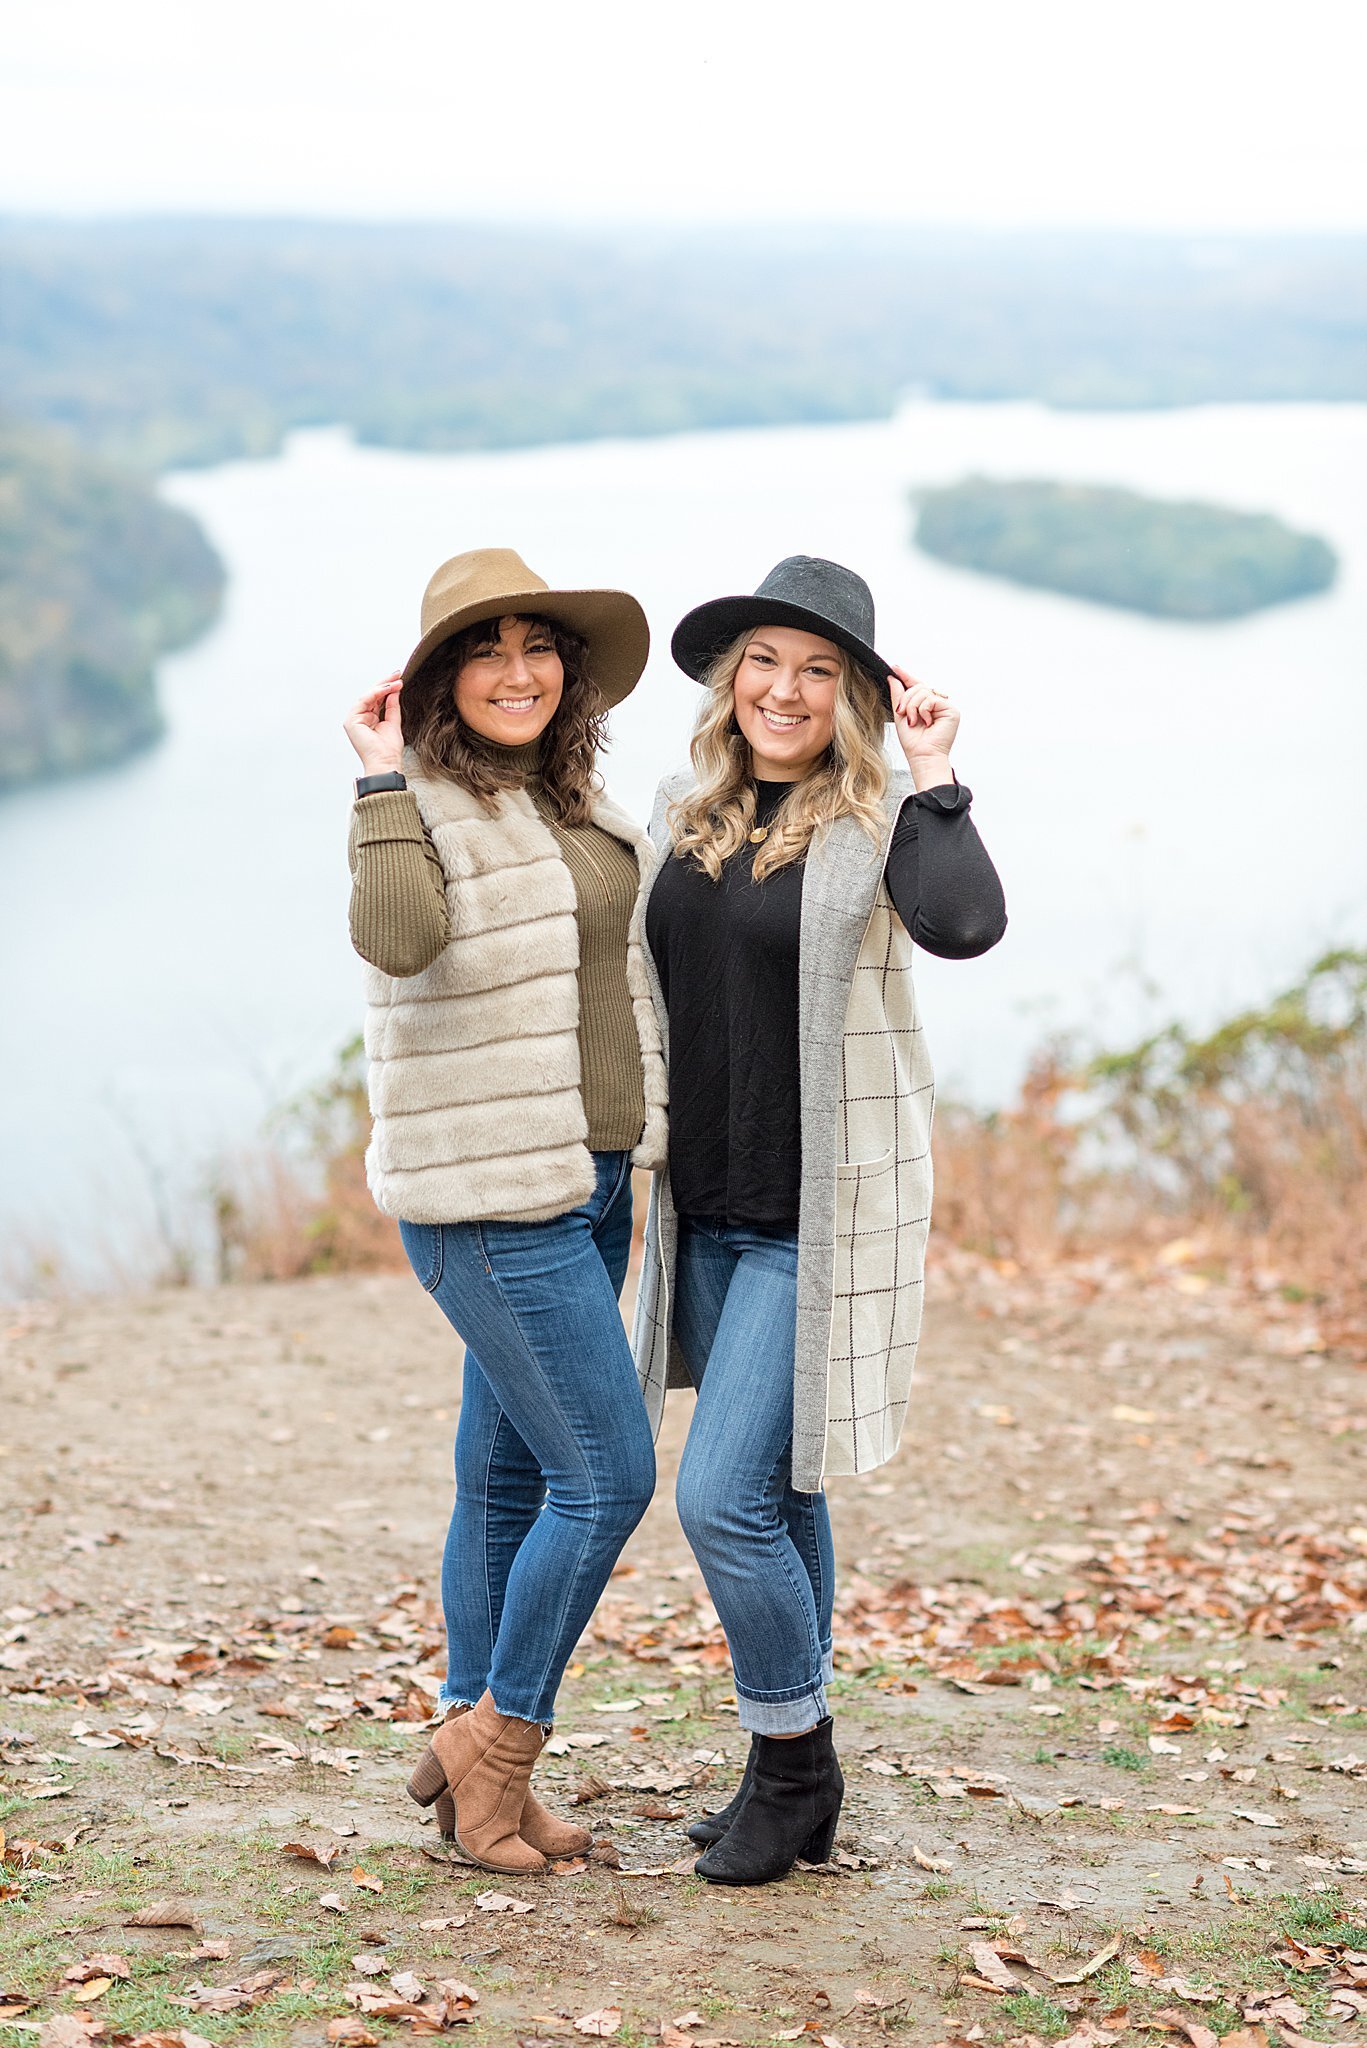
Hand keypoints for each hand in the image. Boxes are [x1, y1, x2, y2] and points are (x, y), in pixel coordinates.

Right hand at [344, 673, 404, 774]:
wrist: (386, 762)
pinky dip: (376, 693)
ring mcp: (354, 719)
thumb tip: (394, 690)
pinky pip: (363, 701)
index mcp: (369, 719)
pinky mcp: (351, 720)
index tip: (399, 679)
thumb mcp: (393, 722)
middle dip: (385, 683)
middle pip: (371, 695)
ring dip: (382, 686)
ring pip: (367, 696)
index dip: (387, 688)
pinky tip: (387, 688)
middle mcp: (360, 717)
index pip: (377, 699)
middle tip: (397, 674)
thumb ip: (392, 706)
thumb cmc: (388, 750)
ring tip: (396, 681)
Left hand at [888, 666, 959, 790]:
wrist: (922, 755)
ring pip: (923, 691)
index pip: (916, 686)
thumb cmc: (913, 742)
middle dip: (906, 699)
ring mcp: (944, 706)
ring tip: (914, 721)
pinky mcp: (951, 710)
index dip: (905, 676)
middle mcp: (936, 704)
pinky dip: (923, 709)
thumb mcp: (900, 715)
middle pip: (918, 687)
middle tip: (902, 713)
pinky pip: (931, 698)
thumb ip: (898, 696)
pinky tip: (926, 722)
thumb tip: (893, 678)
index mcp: (925, 705)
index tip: (894, 667)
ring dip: (913, 706)